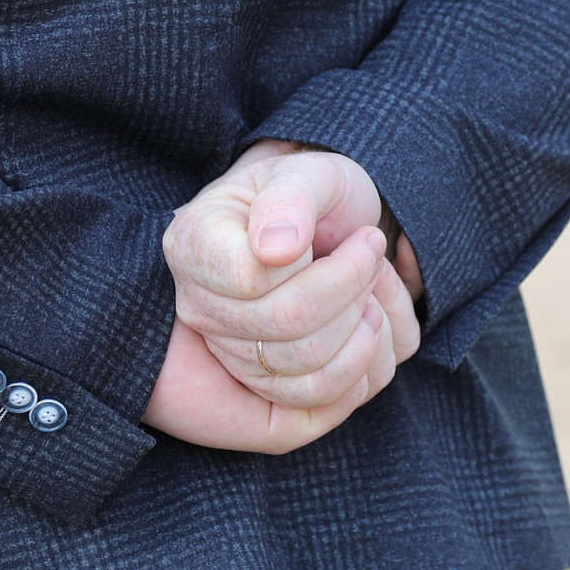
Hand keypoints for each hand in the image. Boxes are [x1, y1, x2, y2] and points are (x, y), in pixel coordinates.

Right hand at [144, 141, 420, 452]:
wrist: (316, 222)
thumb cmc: (309, 191)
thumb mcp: (305, 171)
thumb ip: (290, 199)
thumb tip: (277, 249)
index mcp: (194, 244)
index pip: (252, 279)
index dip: (319, 265)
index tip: (361, 236)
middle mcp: (198, 305)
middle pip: (287, 326)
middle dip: (353, 290)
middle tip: (373, 255)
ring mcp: (225, 348)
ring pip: (308, 369)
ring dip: (366, 327)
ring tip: (375, 286)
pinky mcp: (260, 383)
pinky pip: (318, 398)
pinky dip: (366, 362)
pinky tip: (371, 323)